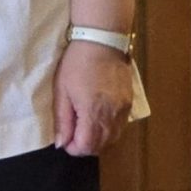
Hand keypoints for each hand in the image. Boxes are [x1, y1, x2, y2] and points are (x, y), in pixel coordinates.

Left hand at [53, 38, 134, 156]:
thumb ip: (62, 120)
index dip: (73, 148)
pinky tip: (99, 120)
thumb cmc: (76, 64)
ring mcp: (123, 110)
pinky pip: (120, 127)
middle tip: (73, 134)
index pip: (86, 147)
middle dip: (85, 146)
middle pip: (100, 147)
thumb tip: (61, 143)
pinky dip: (109, 131)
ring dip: (98, 140)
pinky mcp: (129, 103)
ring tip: (85, 128)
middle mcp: (111, 116)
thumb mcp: (62, 91)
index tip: (65, 140)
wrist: (102, 41)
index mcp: (92, 113)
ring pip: (113, 139)